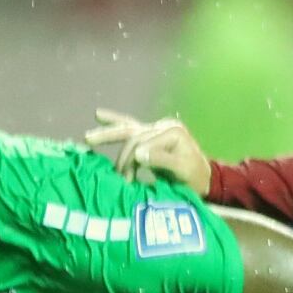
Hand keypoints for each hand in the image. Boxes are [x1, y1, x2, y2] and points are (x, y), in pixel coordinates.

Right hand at [86, 108, 210, 190]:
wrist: (204, 178)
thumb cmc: (194, 178)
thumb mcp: (182, 170)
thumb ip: (162, 160)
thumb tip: (137, 155)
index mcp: (172, 132)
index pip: (143, 142)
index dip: (131, 159)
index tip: (126, 179)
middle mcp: (163, 126)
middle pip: (133, 133)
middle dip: (116, 149)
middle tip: (103, 160)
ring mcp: (157, 129)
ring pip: (128, 128)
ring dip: (108, 133)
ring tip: (88, 138)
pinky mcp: (151, 134)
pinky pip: (131, 125)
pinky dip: (115, 120)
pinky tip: (98, 114)